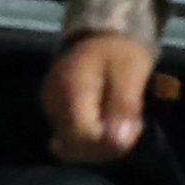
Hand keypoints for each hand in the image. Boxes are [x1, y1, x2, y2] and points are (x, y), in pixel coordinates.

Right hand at [44, 32, 159, 166]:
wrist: (101, 37)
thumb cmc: (119, 53)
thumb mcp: (131, 73)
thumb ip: (124, 108)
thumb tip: (118, 143)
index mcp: (71, 89)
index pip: (81, 136)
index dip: (108, 142)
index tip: (133, 126)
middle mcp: (53, 102)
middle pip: (76, 146)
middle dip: (108, 144)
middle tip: (132, 122)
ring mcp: (51, 109)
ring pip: (75, 148)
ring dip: (104, 143)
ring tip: (121, 119)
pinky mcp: (54, 114)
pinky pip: (73, 140)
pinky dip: (94, 139)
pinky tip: (108, 122)